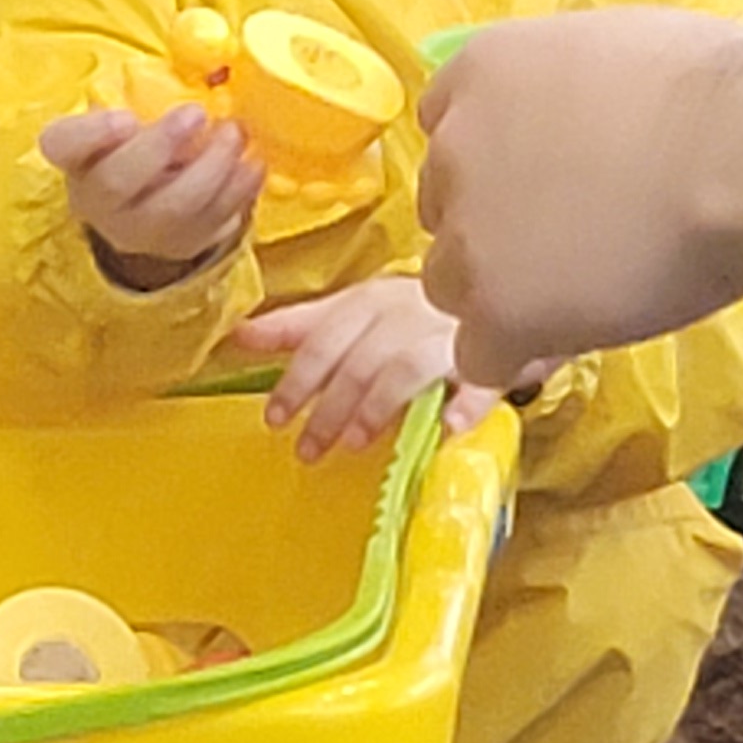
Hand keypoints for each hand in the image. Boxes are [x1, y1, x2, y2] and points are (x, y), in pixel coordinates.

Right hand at [42, 100, 262, 287]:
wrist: (146, 205)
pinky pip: (212, 224)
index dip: (92, 133)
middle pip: (118, 182)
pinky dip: (239, 191)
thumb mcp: (126, 116)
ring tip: (235, 132)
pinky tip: (252, 163)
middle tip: (196, 113)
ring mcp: (138, 231)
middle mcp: (97, 201)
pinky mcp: (180, 245)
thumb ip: (143, 94)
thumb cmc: (135, 145)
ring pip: (172, 209)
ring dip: (211, 167)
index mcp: (74, 157)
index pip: (63, 144)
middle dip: (160, 146)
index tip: (124, 117)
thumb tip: (197, 54)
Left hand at [246, 272, 486, 462]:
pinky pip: (482, 379)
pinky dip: (466, 403)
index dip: (297, 379)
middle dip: (328, 407)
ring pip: (405, 368)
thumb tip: (242, 335)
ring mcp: (450, 335)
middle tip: (307, 448)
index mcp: (373, 301)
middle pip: (359, 359)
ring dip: (377, 407)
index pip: (324, 337)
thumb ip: (301, 326)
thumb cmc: (417, 313)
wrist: (500, 294)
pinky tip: (450, 427)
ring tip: (354, 444)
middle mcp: (408, 312)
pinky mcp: (493, 357)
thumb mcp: (357, 314)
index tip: (274, 418)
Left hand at [415, 11, 742, 383]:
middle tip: (574, 238)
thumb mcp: (614, 48)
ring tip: (583, 292)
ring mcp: (468, 233)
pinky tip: (572, 335)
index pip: (448, 128)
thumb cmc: (717, 91)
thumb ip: (566, 87)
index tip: (544, 182)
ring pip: (453, 285)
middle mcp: (455, 147)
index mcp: (481, 71)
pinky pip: (478, 354)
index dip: (496, 164)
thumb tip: (584, 116)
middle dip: (496, 229)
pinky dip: (517, 355)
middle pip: (446, 210)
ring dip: (503, 295)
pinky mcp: (495, 308)